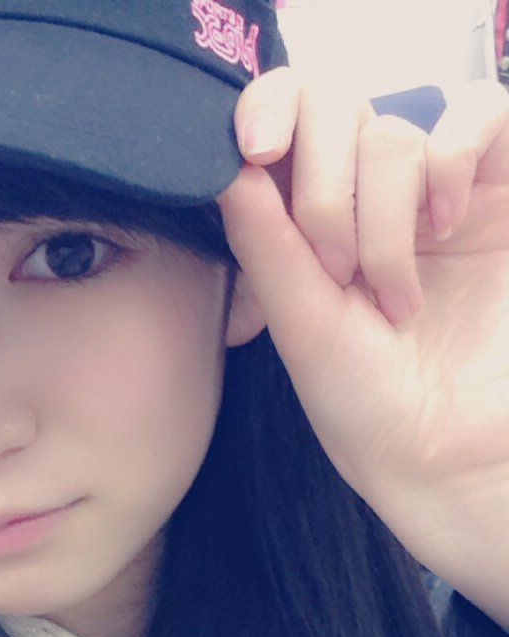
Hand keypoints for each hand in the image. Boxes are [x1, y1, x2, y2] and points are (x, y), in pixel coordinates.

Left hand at [217, 69, 508, 627]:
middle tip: (337, 275)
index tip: (255, 151)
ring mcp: (432, 192)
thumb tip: (232, 168)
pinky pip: (481, 114)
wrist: (444, 451)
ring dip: (384, 219)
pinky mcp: (498, 193)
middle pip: (334, 113)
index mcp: (304, 221)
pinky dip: (453, 160)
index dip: (267, 108)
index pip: (284, 117)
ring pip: (394, 132)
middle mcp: (365, 197)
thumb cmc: (364, 403)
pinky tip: (446, 227)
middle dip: (323, 193)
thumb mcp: (300, 327)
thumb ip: (266, 247)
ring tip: (396, 296)